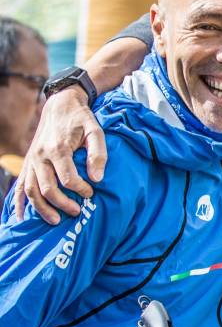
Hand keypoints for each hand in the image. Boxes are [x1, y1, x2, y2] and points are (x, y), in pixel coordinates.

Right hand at [14, 87, 106, 224]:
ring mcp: (32, 160)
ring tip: (55, 221)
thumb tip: (98, 179)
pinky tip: (21, 217)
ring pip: (31, 190)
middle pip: (47, 188)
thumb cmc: (81, 119)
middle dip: (61, 204)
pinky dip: (19, 202)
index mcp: (58, 149)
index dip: (80, 189)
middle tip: (76, 213)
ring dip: (41, 208)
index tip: (91, 193)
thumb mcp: (95, 130)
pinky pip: (20, 185)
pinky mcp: (28, 162)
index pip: (67, 178)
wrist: (61, 105)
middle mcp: (41, 156)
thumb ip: (98, 154)